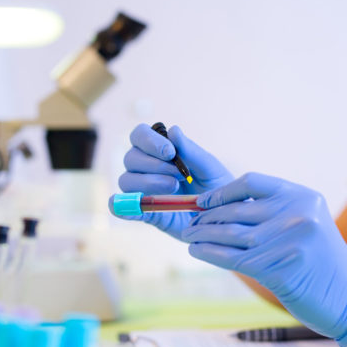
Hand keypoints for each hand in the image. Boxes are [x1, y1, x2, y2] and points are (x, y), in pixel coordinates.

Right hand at [110, 124, 232, 239]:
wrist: (223, 217)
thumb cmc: (217, 187)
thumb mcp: (210, 168)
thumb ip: (191, 151)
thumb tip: (173, 130)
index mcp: (160, 150)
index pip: (140, 135)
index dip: (150, 141)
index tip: (170, 153)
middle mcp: (147, 167)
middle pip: (131, 157)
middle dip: (154, 165)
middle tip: (178, 176)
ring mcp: (143, 190)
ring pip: (126, 180)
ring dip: (148, 182)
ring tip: (174, 189)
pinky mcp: (144, 212)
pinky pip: (123, 207)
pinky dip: (123, 206)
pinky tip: (134, 208)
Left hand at [182, 173, 346, 346]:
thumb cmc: (321, 261)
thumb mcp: (305, 223)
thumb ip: (272, 212)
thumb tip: (222, 209)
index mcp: (301, 196)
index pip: (251, 182)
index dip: (222, 191)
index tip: (203, 201)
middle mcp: (296, 213)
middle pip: (237, 210)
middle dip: (208, 217)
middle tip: (190, 223)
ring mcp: (288, 240)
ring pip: (231, 234)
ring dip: (203, 235)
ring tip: (189, 236)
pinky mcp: (279, 268)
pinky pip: (233, 258)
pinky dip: (210, 253)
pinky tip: (196, 251)